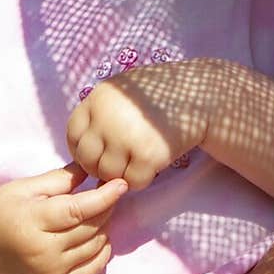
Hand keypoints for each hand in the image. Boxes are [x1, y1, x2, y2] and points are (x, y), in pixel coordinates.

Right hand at [0, 163, 125, 273]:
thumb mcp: (22, 188)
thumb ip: (58, 180)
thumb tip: (91, 169)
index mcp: (32, 222)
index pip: (77, 210)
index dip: (104, 197)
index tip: (121, 183)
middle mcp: (43, 251)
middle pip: (91, 227)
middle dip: (106, 207)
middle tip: (106, 191)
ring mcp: (51, 271)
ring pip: (96, 245)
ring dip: (104, 226)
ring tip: (96, 211)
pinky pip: (94, 267)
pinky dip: (103, 249)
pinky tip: (97, 234)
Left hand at [66, 61, 211, 188]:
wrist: (199, 95)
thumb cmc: (160, 93)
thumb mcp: (122, 91)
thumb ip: (101, 112)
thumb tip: (84, 145)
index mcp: (97, 99)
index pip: (73, 135)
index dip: (83, 149)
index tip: (99, 152)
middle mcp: (106, 118)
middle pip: (87, 159)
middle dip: (100, 166)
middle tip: (120, 162)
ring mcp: (125, 138)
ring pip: (108, 174)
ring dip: (122, 174)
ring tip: (138, 161)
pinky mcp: (147, 156)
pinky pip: (132, 182)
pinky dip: (142, 179)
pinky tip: (153, 165)